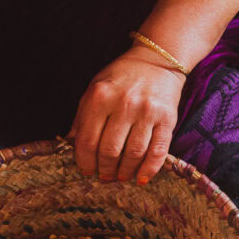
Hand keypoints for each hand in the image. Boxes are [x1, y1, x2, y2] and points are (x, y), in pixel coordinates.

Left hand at [70, 47, 184, 182]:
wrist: (157, 60)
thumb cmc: (122, 77)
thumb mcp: (95, 90)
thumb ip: (82, 117)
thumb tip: (71, 145)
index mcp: (100, 97)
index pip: (87, 141)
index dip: (85, 162)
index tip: (87, 170)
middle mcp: (124, 104)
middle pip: (110, 150)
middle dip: (105, 169)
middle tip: (105, 176)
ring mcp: (147, 112)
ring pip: (133, 154)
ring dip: (125, 171)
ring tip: (121, 176)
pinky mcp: (167, 118)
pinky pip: (158, 151)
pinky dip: (149, 169)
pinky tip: (142, 178)